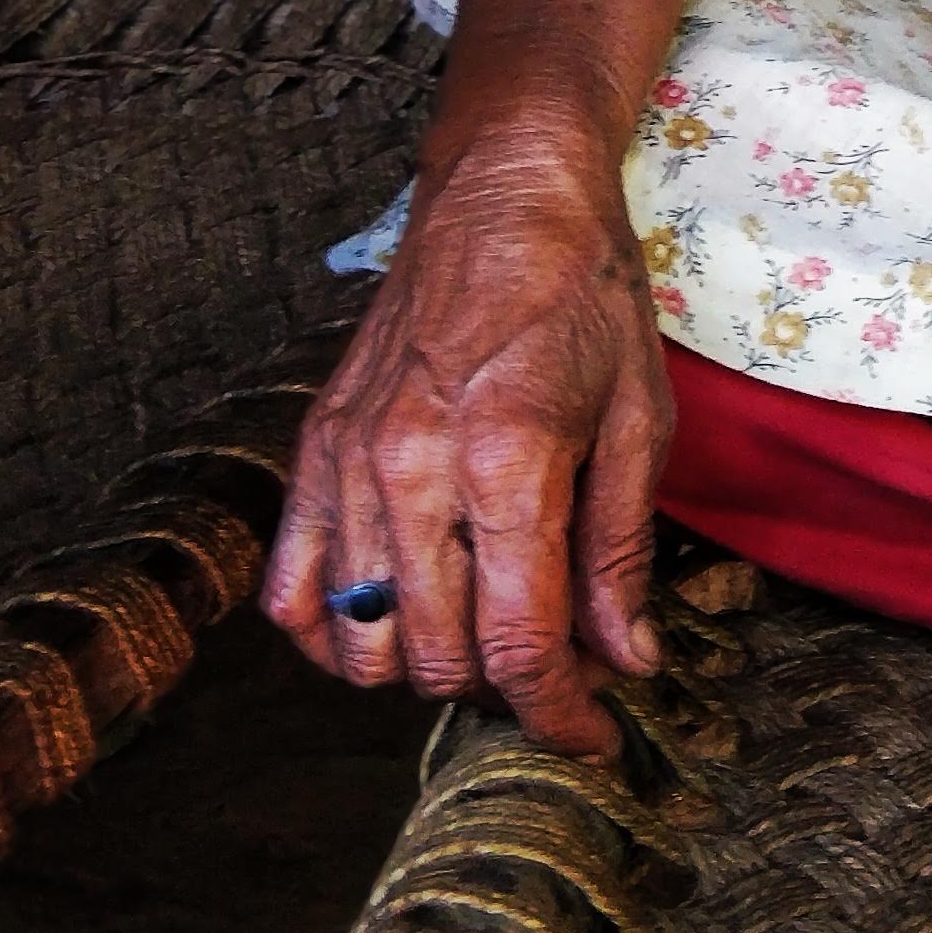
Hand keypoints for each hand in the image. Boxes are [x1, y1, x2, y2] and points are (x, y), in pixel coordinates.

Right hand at [262, 0, 694, 759]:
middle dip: (504, 689)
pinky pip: (293, 594)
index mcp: (509, 461)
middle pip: (437, 658)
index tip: (593, 736)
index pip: (520, 644)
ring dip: (426, 666)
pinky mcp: (311, 455)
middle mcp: (413, 471)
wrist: (505, 197)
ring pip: (362, 643)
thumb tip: (627, 660)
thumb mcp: (639, 421)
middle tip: (557, 668)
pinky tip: (395, 618)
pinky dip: (336, 635)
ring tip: (484, 633)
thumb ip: (621, 551)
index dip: (561, 714)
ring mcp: (349, 465)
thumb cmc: (586, 298)